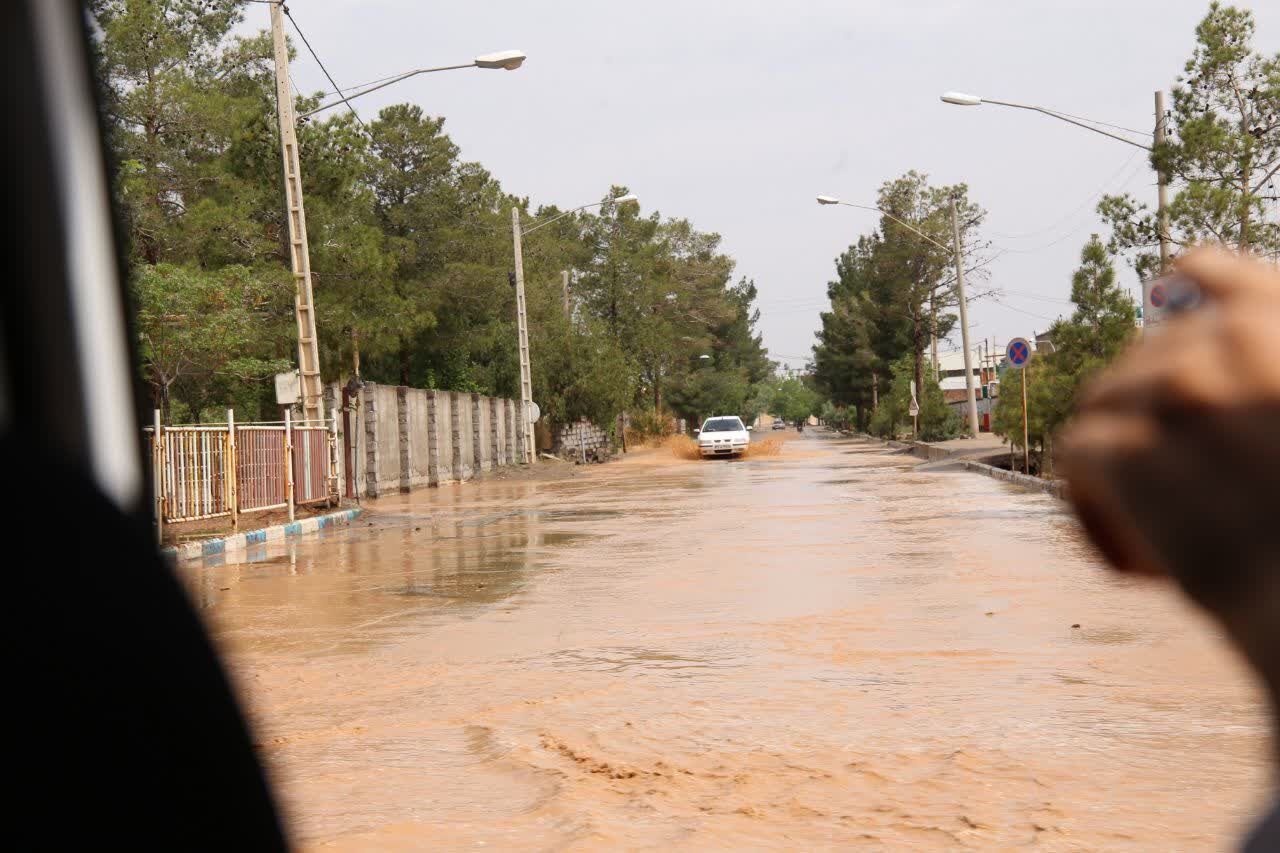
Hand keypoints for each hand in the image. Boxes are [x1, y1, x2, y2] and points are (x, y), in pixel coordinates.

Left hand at [1059, 248, 1279, 607]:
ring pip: (1105, 396)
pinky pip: (1080, 448)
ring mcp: (1181, 393)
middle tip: (1179, 472)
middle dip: (1149, 402)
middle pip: (1152, 352)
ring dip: (1115, 443)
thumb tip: (1220, 353)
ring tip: (1144, 506)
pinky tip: (1113, 535)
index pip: (1219, 274)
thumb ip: (1266, 378)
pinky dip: (1087, 492)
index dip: (1193, 286)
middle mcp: (1236, 343)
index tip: (1174, 298)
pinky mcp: (1134, 449)